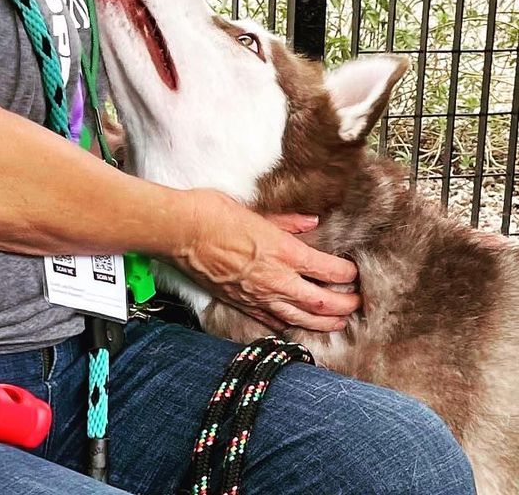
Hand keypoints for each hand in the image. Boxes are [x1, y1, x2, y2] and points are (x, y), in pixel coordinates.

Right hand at [172, 189, 359, 332]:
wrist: (179, 231)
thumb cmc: (212, 213)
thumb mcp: (254, 210)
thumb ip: (286, 222)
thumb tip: (310, 223)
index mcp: (283, 251)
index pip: (328, 270)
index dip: (347, 274)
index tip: (354, 272)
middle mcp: (276, 279)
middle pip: (322, 302)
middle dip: (345, 305)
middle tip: (357, 304)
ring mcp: (258, 296)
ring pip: (301, 319)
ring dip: (325, 323)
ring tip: (339, 323)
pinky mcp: (241, 303)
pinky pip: (273, 322)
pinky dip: (291, 326)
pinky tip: (298, 327)